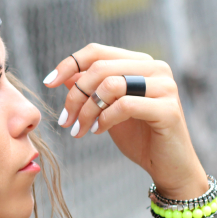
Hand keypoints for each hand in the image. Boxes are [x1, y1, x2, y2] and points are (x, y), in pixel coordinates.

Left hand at [43, 43, 206, 198]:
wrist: (167, 166)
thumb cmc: (137, 137)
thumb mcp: (106, 110)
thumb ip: (91, 90)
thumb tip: (65, 75)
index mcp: (140, 64)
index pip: (97, 52)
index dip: (69, 64)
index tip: (48, 83)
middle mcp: (156, 69)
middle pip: (99, 68)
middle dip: (75, 96)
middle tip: (64, 120)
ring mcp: (165, 86)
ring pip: (110, 85)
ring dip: (86, 111)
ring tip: (79, 130)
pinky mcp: (169, 109)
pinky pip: (124, 105)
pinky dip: (104, 119)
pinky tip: (97, 132)